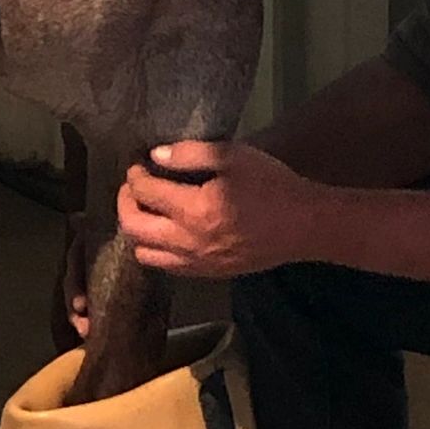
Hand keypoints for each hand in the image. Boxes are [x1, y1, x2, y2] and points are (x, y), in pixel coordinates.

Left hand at [117, 141, 331, 277]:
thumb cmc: (272, 185)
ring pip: (144, 253)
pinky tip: (167, 230)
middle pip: (134, 227)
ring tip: (148, 208)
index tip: (138, 164)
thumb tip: (155, 156)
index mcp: (194, 210)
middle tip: (134, 185)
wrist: (304, 225)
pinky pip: (166, 266)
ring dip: (138, 229)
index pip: (145, 193)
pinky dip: (156, 248)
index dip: (135, 175)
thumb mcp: (234, 156)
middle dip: (126, 202)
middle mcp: (188, 242)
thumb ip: (191, 154)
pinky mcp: (207, 274)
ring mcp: (196, 263)